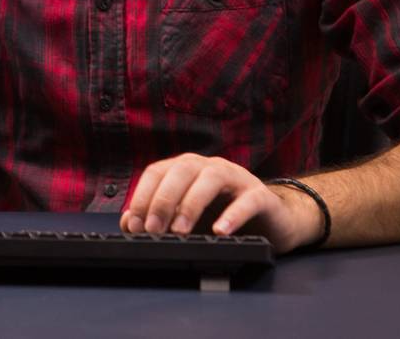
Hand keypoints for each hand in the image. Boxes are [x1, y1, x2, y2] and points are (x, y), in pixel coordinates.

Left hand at [119, 153, 324, 254]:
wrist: (271, 221)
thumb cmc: (223, 216)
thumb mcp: (184, 219)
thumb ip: (156, 218)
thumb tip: (128, 222)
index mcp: (187, 169)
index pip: (157, 172)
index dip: (142, 196)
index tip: (135, 224)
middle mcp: (209, 167)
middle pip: (181, 170)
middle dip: (163, 200)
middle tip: (153, 229)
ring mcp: (236, 177)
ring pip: (211, 178)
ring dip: (192, 204)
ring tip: (180, 231)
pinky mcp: (261, 195)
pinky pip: (248, 200)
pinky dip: (233, 214)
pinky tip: (220, 231)